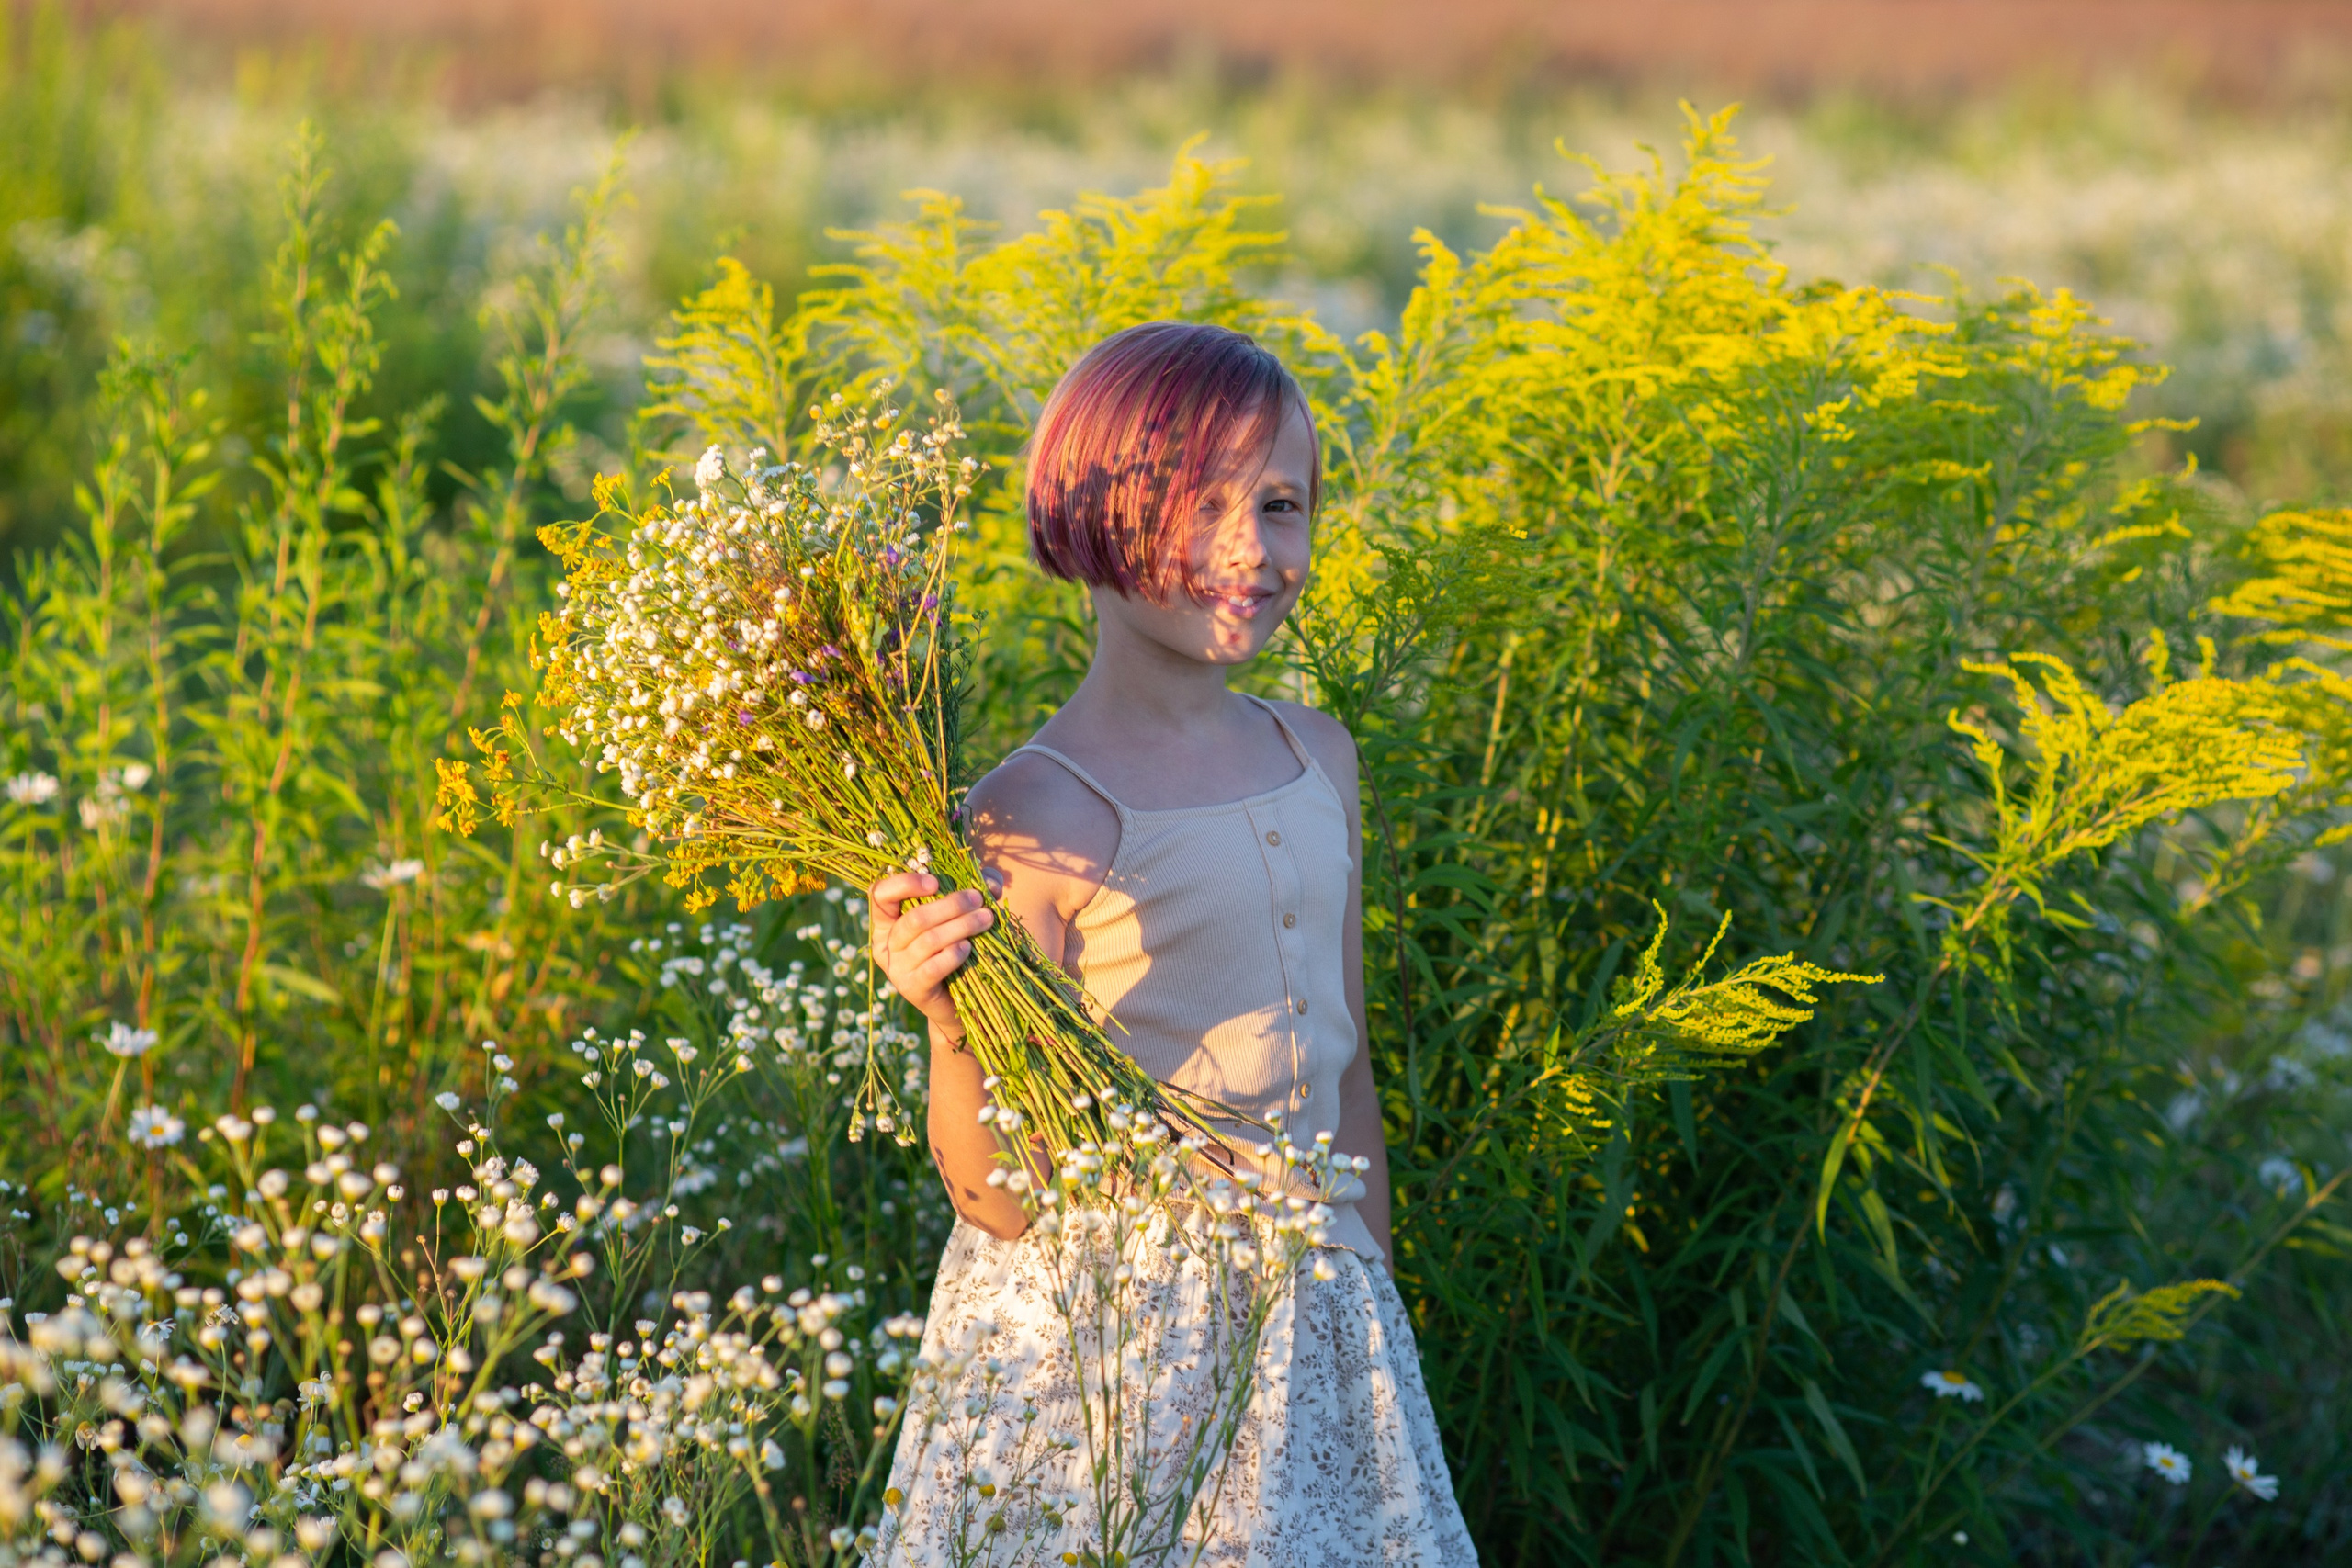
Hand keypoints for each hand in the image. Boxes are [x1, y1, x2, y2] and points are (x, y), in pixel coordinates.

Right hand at [869, 871, 994, 1040]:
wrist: (955, 998)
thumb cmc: (953, 947)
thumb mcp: (958, 914)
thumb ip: (972, 892)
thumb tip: (992, 884)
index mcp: (887, 921)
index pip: (880, 895)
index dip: (904, 884)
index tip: (935, 882)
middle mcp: (885, 944)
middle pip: (914, 918)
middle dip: (951, 905)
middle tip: (978, 899)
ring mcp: (896, 969)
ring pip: (927, 941)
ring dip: (961, 926)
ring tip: (986, 919)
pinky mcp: (912, 989)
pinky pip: (932, 967)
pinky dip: (953, 955)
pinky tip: (968, 947)